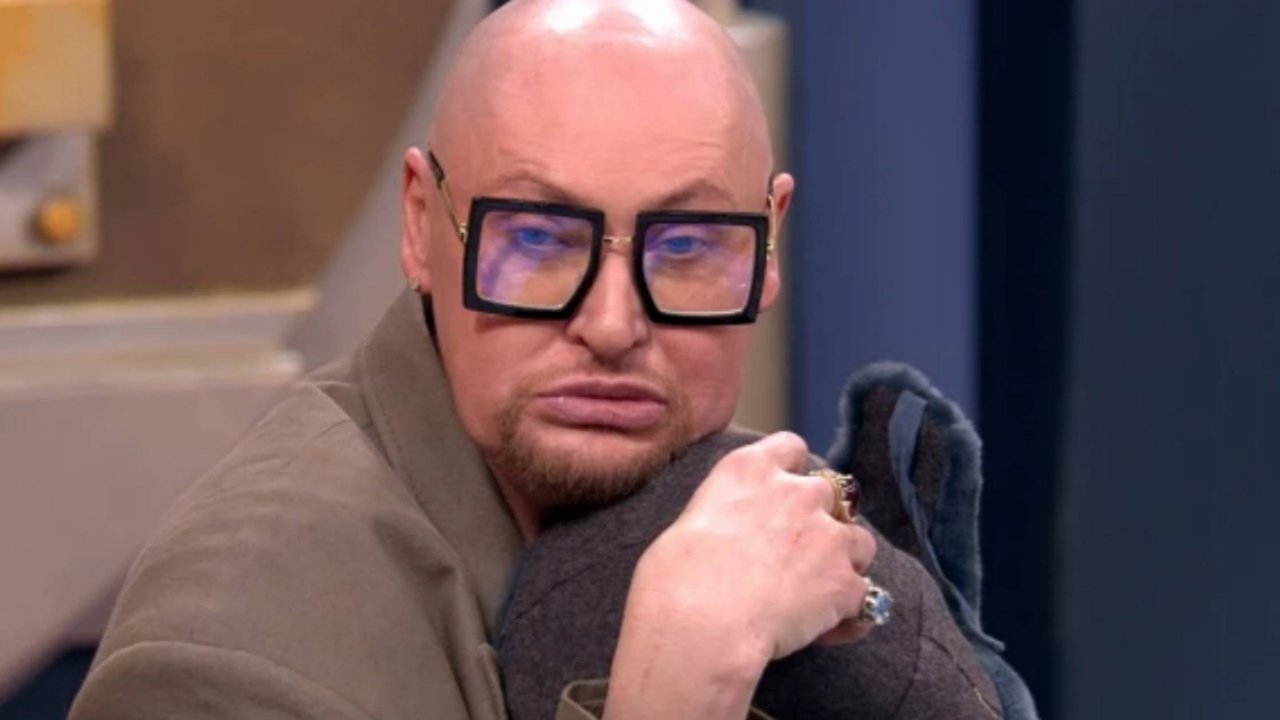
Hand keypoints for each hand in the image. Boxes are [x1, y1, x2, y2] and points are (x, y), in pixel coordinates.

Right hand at [638, 431, 878, 658]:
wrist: (699, 619)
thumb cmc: (675, 576)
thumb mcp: (690, 519)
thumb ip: (725, 512)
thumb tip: (731, 533)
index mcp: (750, 469)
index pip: (791, 447)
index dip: (794, 471)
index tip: (785, 493)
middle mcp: (796, 492)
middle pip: (833, 492)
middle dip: (824, 518)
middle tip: (800, 551)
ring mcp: (827, 536)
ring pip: (861, 542)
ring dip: (846, 563)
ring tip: (820, 593)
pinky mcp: (843, 582)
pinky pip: (866, 597)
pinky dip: (851, 614)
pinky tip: (829, 631)